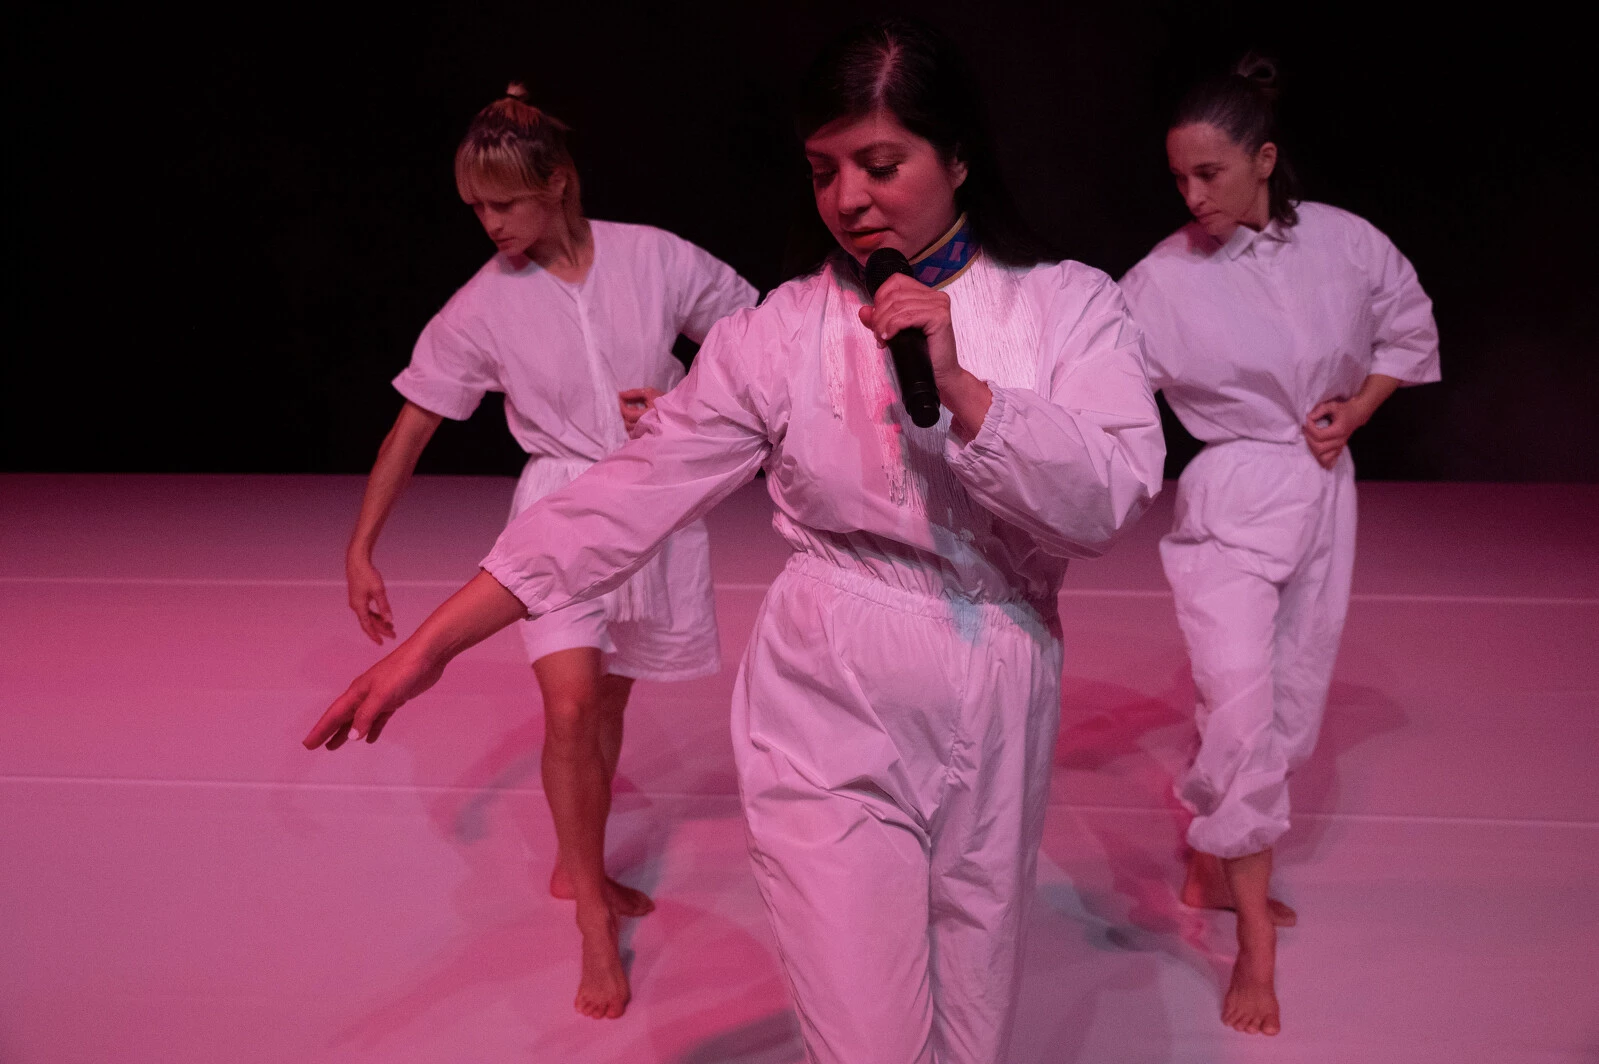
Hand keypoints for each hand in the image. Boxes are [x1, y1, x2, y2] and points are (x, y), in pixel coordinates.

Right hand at [302, 640, 445, 749]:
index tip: (308, 744)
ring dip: (347, 731)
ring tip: (335, 746)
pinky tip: (370, 739)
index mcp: (357, 692)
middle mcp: (364, 694)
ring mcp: (380, 697)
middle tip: (316, 746)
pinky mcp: (395, 699)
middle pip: (342, 717)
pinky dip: (373, 728)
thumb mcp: (382, 694)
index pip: (334, 714)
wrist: (427, 655)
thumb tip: (351, 736)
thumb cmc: (402, 672)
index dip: (321, 730)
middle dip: (329, 731)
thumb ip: (366, 715)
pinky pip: (378, 718)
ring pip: (359, 719)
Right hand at [347, 556, 394, 643]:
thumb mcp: (379, 591)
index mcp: (359, 606)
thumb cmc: (367, 574)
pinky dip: (375, 615)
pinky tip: (383, 616)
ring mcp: (356, 601)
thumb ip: (384, 607)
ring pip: (368, 616)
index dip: (375, 635)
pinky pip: (367, 610)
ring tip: (391, 627)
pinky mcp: (358, 596)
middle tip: (393, 635)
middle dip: (381, 630)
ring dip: (379, 622)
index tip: (382, 643)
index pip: (367, 626)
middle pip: (368, 622)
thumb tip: (390, 620)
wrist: (357, 561)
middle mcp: (356, 606)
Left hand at [619, 387, 664, 438]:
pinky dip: (632, 427)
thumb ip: (633, 393)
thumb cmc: (663, 399)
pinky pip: (635, 434)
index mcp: (648, 414)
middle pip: (627, 424)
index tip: (621, 399)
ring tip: (634, 411)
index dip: (622, 406)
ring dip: (627, 420)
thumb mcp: (649, 392)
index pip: (628, 414)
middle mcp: (648, 424)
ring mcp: (648, 431)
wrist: (676, 408)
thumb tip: (620, 394)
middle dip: (624, 414)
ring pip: (630, 430)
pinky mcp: (648, 434)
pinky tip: (637, 420)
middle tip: (626, 405)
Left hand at [857, 273, 959, 380]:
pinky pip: (907, 317)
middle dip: (879, 316)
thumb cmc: (923, 355)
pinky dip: (893, 327)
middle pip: (894, 295)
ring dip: (884, 323)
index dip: (880, 297)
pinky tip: (889, 338)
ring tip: (882, 339)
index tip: (876, 318)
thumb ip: (880, 319)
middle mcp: (935, 296)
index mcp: (927, 295)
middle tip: (878, 334)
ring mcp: (939, 305)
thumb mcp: (896, 332)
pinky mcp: (939, 317)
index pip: (896, 281)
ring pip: (898, 306)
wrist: (940, 374)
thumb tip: (864, 311)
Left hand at [1303, 396, 1372, 469]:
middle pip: (1319, 448)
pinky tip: (1317, 454)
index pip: (1318, 435)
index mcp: (1338, 430)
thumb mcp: (1332, 405)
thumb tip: (1309, 417)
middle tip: (1306, 430)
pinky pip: (1329, 461)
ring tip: (1310, 439)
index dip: (1309, 428)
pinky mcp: (1339, 449)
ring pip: (1323, 458)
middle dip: (1309, 439)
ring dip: (1313, 450)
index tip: (1308, 420)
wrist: (1357, 414)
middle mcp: (1340, 441)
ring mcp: (1340, 447)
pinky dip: (1322, 461)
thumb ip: (1320, 410)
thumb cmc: (1344, 409)